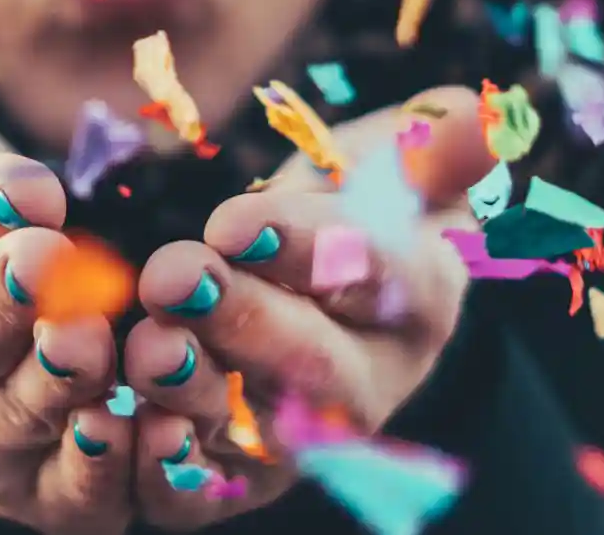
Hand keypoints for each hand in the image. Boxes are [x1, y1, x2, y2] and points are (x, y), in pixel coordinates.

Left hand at [119, 87, 490, 529]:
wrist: (316, 285)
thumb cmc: (360, 206)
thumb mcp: (402, 162)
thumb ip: (434, 142)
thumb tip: (478, 114)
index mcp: (419, 295)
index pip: (377, 273)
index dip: (309, 249)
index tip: (235, 223)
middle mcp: (370, 379)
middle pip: (315, 363)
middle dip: (243, 320)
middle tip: (175, 275)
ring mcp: (306, 438)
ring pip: (256, 431)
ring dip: (195, 391)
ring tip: (148, 345)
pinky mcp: (240, 476)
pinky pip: (206, 489)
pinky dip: (167, 468)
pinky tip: (125, 429)